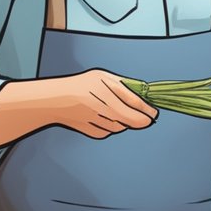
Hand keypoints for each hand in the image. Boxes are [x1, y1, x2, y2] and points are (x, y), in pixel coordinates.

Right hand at [0, 68, 157, 147]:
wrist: (56, 99)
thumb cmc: (81, 85)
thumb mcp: (104, 78)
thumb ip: (124, 85)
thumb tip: (144, 91)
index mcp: (108, 90)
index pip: (136, 104)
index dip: (149, 111)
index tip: (154, 113)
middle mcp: (103, 107)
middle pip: (132, 120)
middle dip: (141, 120)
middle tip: (145, 118)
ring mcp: (97, 120)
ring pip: (121, 127)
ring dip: (124, 122)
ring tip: (114, 111)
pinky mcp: (91, 131)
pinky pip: (108, 132)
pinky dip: (110, 127)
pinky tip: (103, 118)